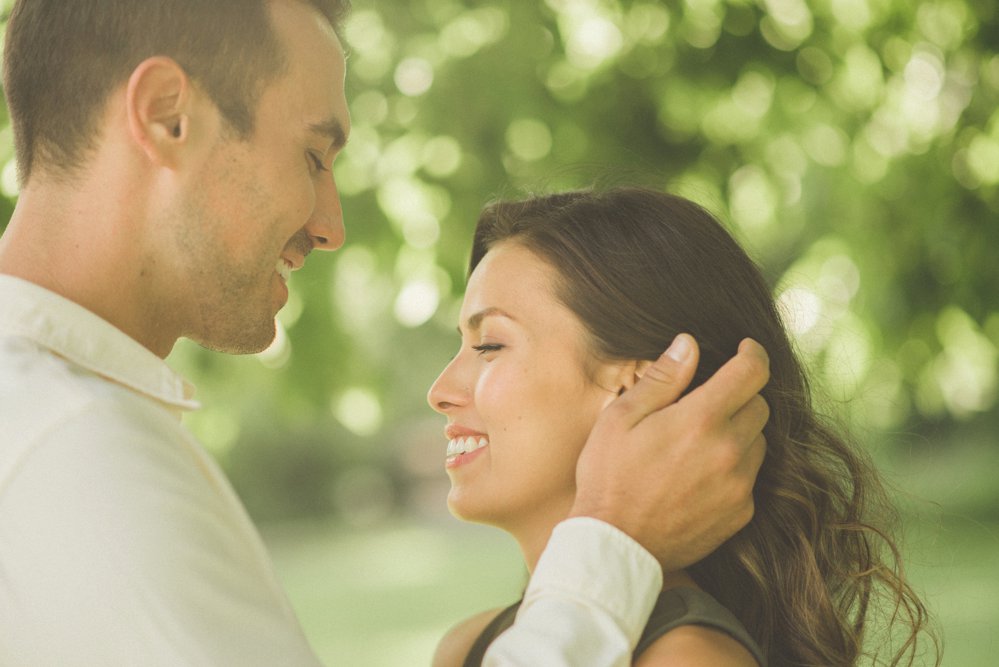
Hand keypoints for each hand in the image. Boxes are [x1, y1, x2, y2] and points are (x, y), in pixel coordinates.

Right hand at [569, 334, 768, 570]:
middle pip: (760, 406)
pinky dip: (734, 469)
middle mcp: (729, 451)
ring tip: (700, 442)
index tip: (746, 349)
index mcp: (700, 420)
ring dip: (739, 433)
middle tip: (708, 403)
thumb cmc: (610, 478)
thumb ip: (662, 379)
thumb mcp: (621, 418)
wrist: (616, 545)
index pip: (751, 373)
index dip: (754, 354)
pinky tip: (701, 475)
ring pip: (759, 442)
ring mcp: (739, 485)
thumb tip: (688, 344)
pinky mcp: (740, 513)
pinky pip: (750, 478)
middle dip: (740, 396)